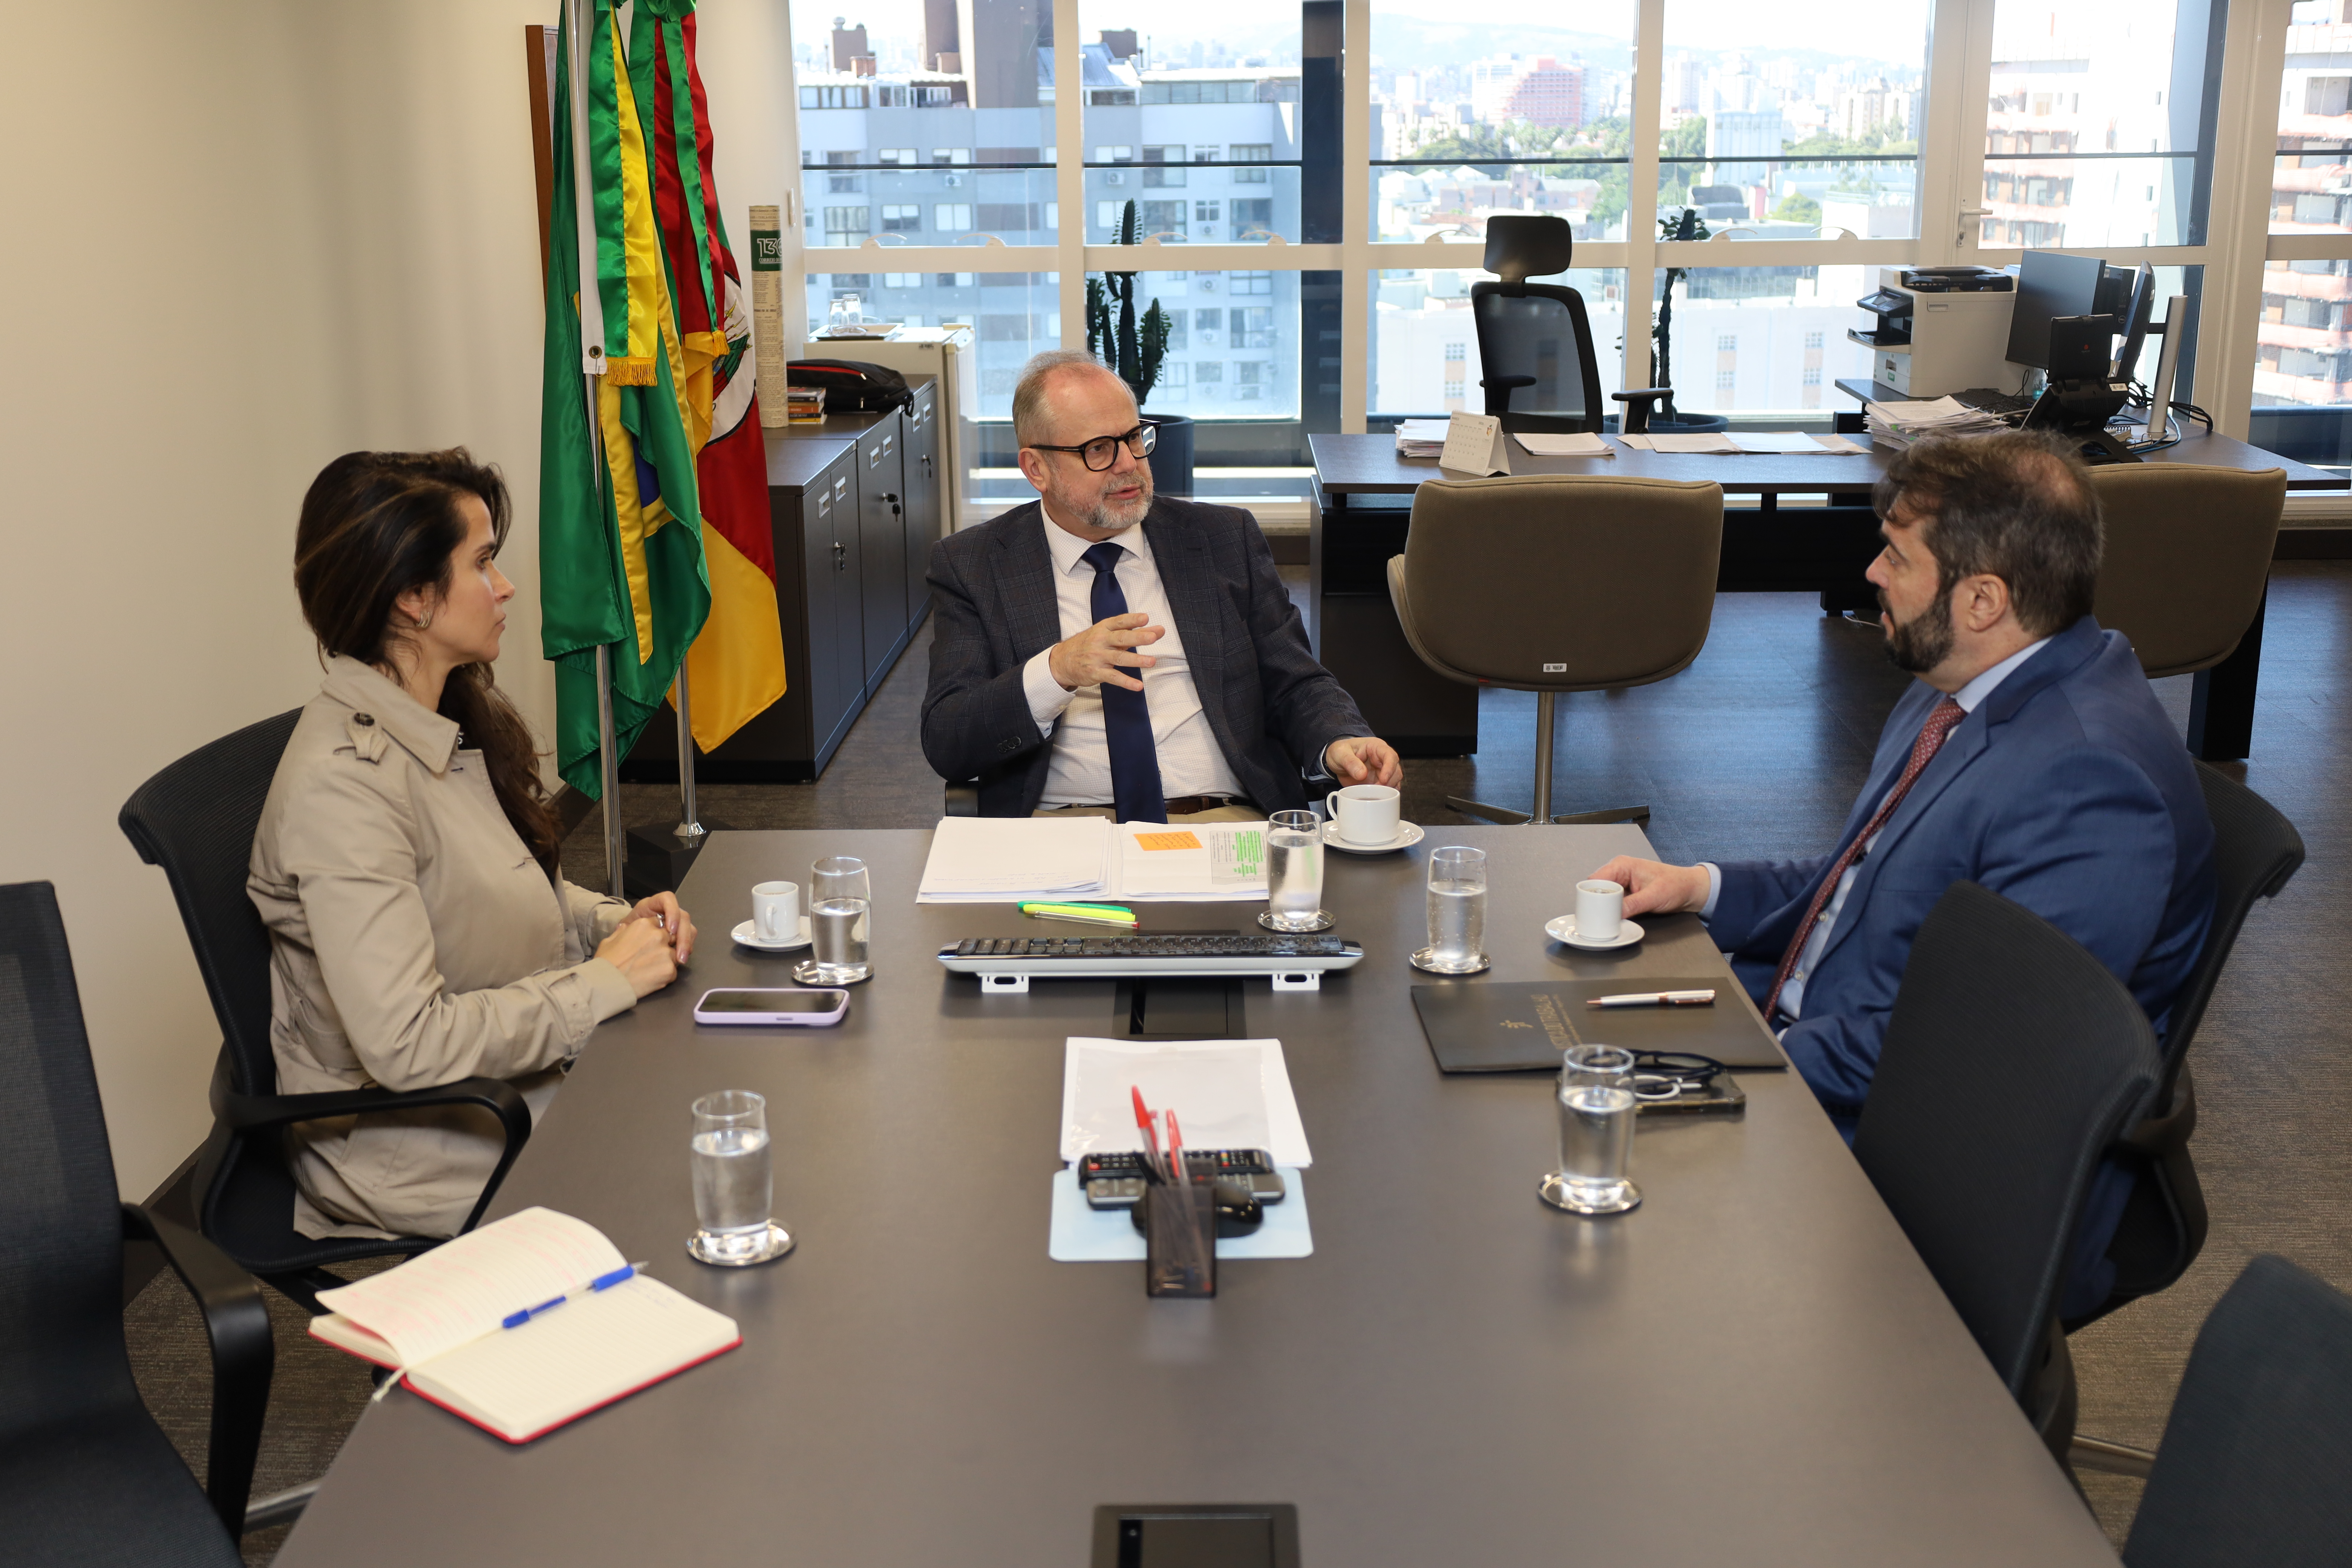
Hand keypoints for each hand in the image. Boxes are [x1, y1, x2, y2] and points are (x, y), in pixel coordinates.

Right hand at [595, 916, 678, 997]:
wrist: (607, 984)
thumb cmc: (606, 962)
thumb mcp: (610, 940)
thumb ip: (622, 931)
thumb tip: (625, 927)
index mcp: (644, 924)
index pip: (660, 924)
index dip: (655, 935)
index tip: (648, 944)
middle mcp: (658, 935)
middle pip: (671, 938)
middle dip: (664, 946)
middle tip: (651, 958)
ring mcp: (665, 952)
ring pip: (674, 955)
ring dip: (666, 961)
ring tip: (649, 970)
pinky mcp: (669, 969)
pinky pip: (673, 971)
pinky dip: (665, 976)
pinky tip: (651, 979)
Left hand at [624, 891, 695, 963]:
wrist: (627, 942)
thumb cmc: (625, 933)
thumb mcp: (622, 928)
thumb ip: (624, 927)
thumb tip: (624, 929)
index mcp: (652, 905)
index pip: (667, 899)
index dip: (672, 911)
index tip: (670, 930)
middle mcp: (666, 911)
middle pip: (682, 916)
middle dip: (683, 935)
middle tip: (678, 952)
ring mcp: (675, 922)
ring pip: (689, 927)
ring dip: (687, 943)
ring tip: (681, 959)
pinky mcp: (679, 934)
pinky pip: (688, 938)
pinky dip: (686, 948)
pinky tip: (680, 959)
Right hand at [1048, 612, 1163, 692]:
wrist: (1062, 661)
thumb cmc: (1088, 645)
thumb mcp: (1106, 634)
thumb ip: (1133, 632)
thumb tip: (1158, 630)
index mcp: (1103, 628)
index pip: (1119, 622)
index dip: (1132, 619)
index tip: (1145, 618)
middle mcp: (1100, 641)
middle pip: (1121, 638)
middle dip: (1138, 637)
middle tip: (1153, 637)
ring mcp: (1098, 657)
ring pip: (1119, 658)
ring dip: (1136, 660)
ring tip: (1151, 662)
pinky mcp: (1096, 673)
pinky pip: (1113, 677)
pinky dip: (1126, 682)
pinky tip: (1138, 686)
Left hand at [1323, 735, 1402, 788]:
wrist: (1335, 761)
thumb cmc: (1340, 752)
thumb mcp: (1340, 753)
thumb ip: (1350, 762)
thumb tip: (1362, 774)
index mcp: (1375, 747)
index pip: (1389, 755)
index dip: (1389, 768)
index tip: (1383, 779)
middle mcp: (1382, 759)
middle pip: (1395, 770)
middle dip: (1389, 782)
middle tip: (1376, 791)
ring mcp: (1381, 771)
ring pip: (1394, 781)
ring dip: (1387, 790)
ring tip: (1375, 795)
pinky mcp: (1378, 782)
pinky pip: (1387, 789)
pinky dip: (1384, 795)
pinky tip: (1377, 798)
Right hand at [1587, 855, 1711, 918]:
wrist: (1690, 890)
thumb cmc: (1677, 884)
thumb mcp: (1654, 896)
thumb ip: (1632, 905)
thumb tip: (1614, 914)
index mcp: (1623, 865)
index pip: (1597, 879)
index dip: (1593, 895)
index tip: (1596, 910)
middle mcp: (1619, 872)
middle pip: (1597, 889)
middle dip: (1598, 903)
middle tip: (1603, 917)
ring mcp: (1622, 883)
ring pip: (1603, 897)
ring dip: (1606, 908)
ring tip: (1610, 917)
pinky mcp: (1626, 893)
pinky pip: (1612, 902)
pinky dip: (1613, 910)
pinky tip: (1617, 916)